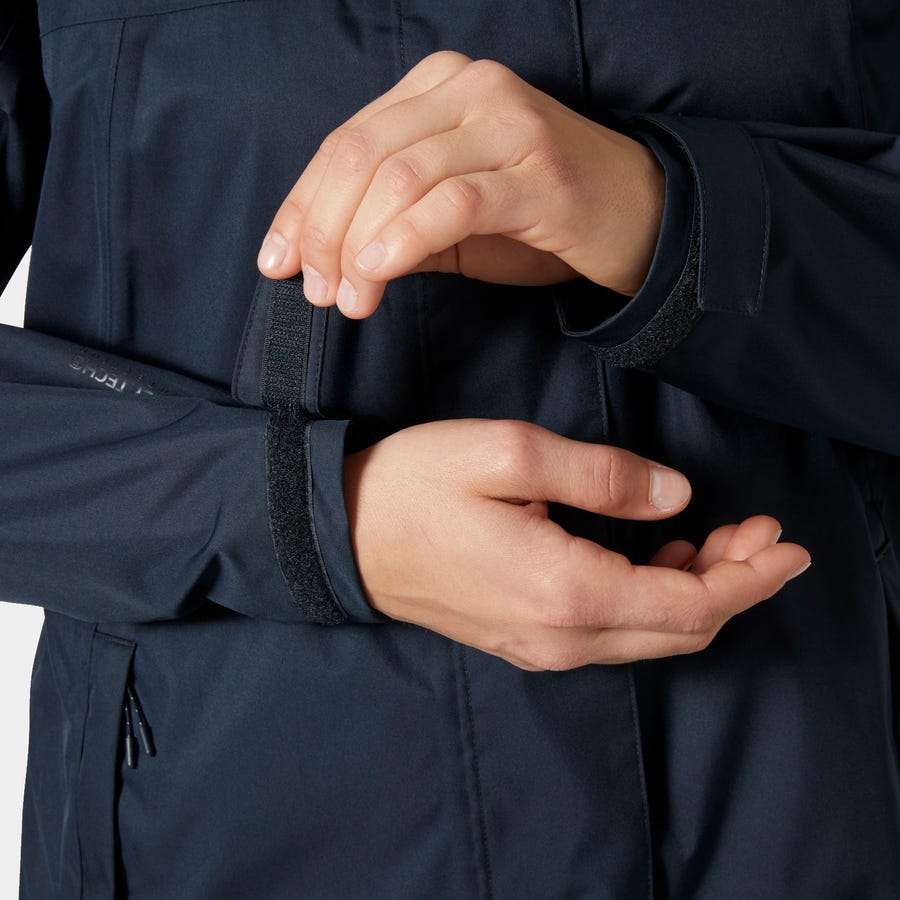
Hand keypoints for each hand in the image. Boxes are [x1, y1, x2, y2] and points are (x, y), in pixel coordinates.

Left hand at [258, 51, 664, 316]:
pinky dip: (404, 241)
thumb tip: (321, 258)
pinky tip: (377, 275)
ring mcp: (506, 124)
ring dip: (358, 246)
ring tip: (347, 299)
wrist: (636, 216)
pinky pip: (452, 202)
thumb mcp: (449, 215)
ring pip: (400, 177)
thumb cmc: (535, 215)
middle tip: (314, 290)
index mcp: (438, 87)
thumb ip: (389, 221)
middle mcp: (469, 90)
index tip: (276, 261)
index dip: (301, 205)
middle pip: (362, 155)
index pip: (345, 143)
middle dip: (323, 230)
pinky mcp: (537, 171)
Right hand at [343, 419, 810, 669]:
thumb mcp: (509, 453)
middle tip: (759, 531)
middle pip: (680, 630)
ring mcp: (543, 646)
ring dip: (696, 593)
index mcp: (566, 590)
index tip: (787, 542)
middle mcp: (563, 637)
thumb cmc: (418, 486)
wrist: (345, 535)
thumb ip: (603, 476)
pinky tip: (659, 559)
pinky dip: (654, 603)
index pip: (690, 606)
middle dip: (734, 583)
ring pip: (650, 636)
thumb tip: (675, 496)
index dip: (750, 577)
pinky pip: (614, 634)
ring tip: (718, 539)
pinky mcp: (526, 639)